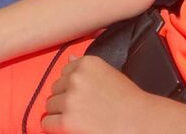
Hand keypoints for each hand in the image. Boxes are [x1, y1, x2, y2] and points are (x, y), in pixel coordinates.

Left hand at [41, 55, 165, 133]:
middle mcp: (76, 78)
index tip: (85, 93)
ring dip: (60, 112)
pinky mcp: (67, 120)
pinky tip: (71, 126)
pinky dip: (55, 127)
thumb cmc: (127, 99)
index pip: (65, 72)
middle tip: (83, 107)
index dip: (73, 85)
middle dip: (65, 98)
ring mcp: (70, 99)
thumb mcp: (109, 73)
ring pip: (49, 105)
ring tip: (80, 117)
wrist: (138, 121)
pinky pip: (47, 123)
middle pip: (55, 88)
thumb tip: (69, 58)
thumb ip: (86, 67)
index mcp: (87, 63)